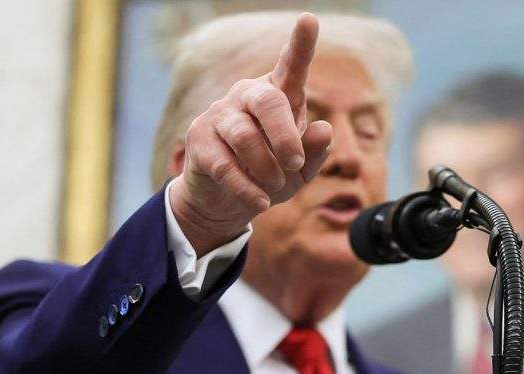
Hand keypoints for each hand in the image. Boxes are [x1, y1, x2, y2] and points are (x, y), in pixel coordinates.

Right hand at [169, 12, 333, 254]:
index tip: (310, 20)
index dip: (301, 45)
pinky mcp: (199, 140)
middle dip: (285, 136)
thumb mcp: (300, 171)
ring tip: (275, 187)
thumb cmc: (269, 176)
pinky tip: (260, 201)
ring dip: (266, 168)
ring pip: (245, 137)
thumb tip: (324, 130)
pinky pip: (225, 164)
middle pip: (267, 101)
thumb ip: (315, 152)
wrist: (225, 202)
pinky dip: (247, 187)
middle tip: (296, 162)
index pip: (290, 67)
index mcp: (277, 96)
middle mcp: (246, 96)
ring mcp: (219, 114)